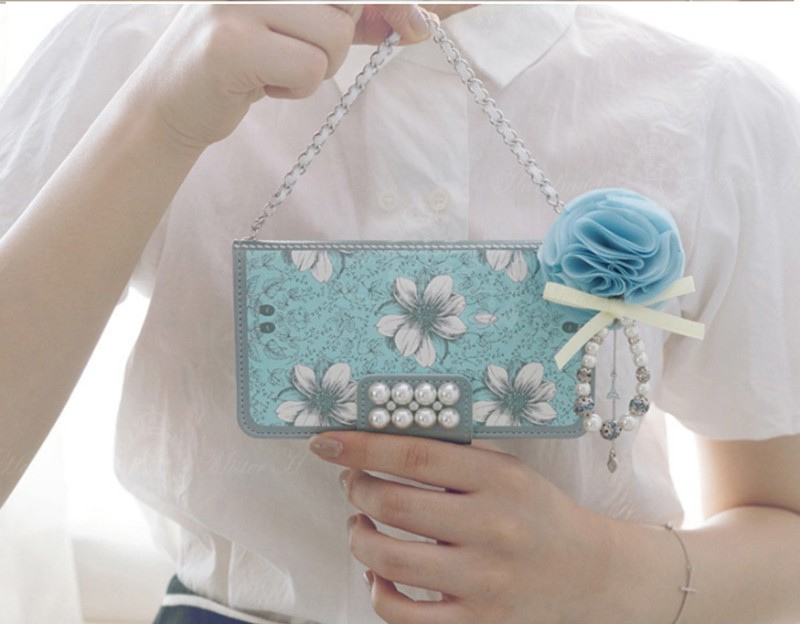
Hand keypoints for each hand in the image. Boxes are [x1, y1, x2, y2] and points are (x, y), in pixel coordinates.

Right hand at [133, 4, 429, 149]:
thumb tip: (419, 22)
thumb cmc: (243, 61)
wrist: (172, 101)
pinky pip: (310, 68)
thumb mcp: (299, 28)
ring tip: (274, 68)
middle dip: (344, 34)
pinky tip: (263, 85)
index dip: (394, 3)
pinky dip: (297, 89)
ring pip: (335, 33)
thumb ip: (353, 18)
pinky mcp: (231, 41)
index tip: (420, 25)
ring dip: (317, 66)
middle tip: (301, 52)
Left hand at [309, 432, 639, 622]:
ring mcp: (483, 580)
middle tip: (352, 483)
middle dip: (356, 490)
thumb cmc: (537, 510)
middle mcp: (491, 528)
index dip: (361, 447)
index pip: (414, 456)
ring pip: (389, 561)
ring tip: (359, 526)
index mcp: (498, 480)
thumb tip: (382, 440)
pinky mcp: (477, 620)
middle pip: (393, 506)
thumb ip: (454, 454)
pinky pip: (405, 616)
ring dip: (358, 539)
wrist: (589, 570)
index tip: (326, 442)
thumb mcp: (507, 468)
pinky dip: (376, 593)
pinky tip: (378, 576)